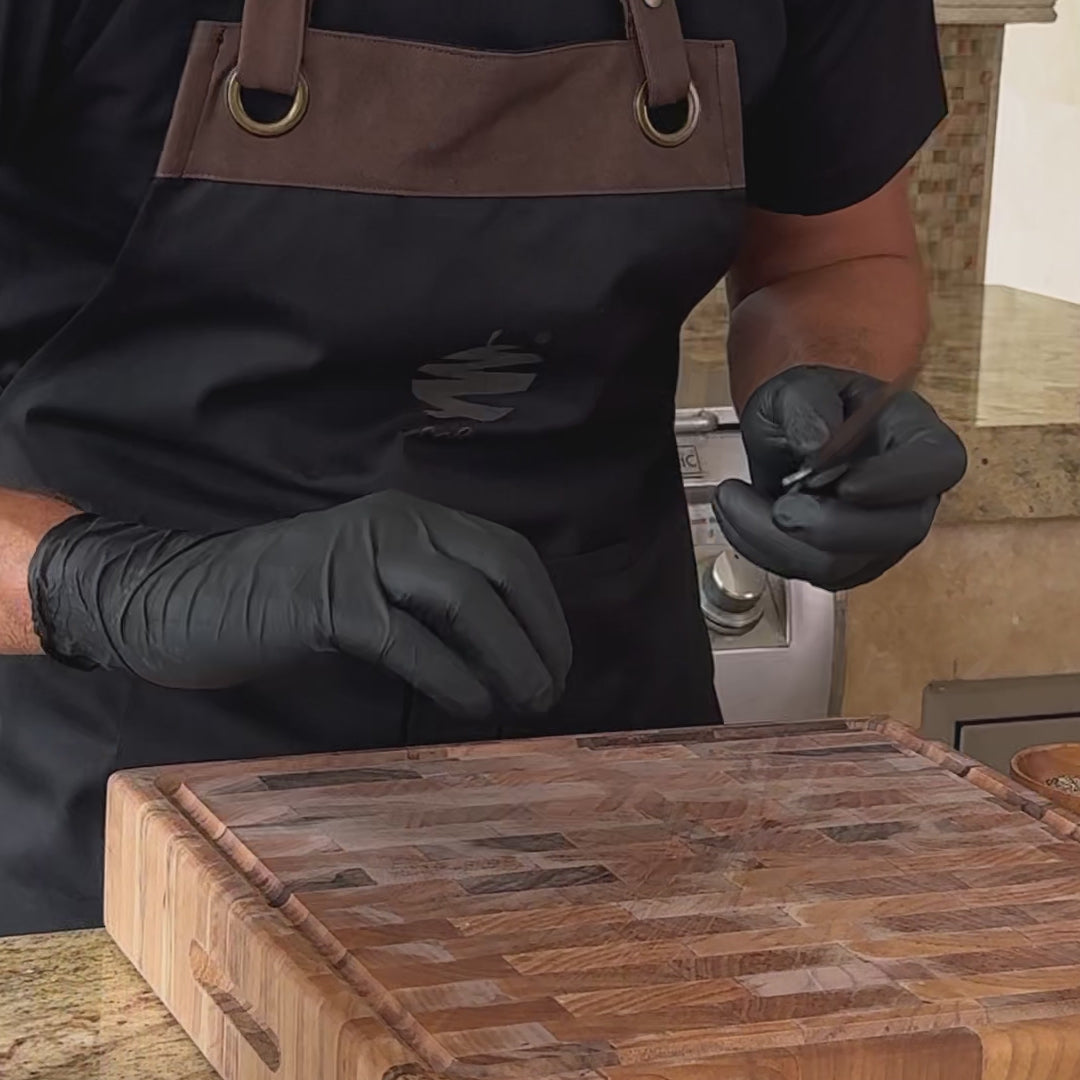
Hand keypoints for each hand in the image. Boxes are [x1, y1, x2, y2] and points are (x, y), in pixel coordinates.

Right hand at [29, 490, 571, 717]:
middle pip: (498, 572)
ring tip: (523, 705)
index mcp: (414, 516)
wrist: (186, 598)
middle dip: (538, 636)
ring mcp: (362, 558)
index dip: (544, 610)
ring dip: (508, 659)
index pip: (508, 552)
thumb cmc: (287, 602)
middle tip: (549, 692)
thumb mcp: (372, 582)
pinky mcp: (330, 602)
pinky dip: (453, 680)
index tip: (558, 660)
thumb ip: (431, 599)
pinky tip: (470, 709)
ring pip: (464, 601)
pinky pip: (411, 642)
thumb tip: (506, 654)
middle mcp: (397, 523)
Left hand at [713, 365, 966, 590]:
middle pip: (898, 531)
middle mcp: (908, 492)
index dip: (896, 482)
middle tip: (781, 507)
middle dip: (828, 527)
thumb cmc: (805, 407)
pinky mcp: (845, 561)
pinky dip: (763, 550)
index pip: (936, 465)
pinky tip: (742, 518)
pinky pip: (808, 574)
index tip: (847, 484)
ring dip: (777, 541)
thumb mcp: (797, 387)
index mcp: (914, 435)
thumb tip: (816, 446)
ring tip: (736, 501)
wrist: (785, 435)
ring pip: (843, 564)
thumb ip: (805, 405)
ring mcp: (881, 534)